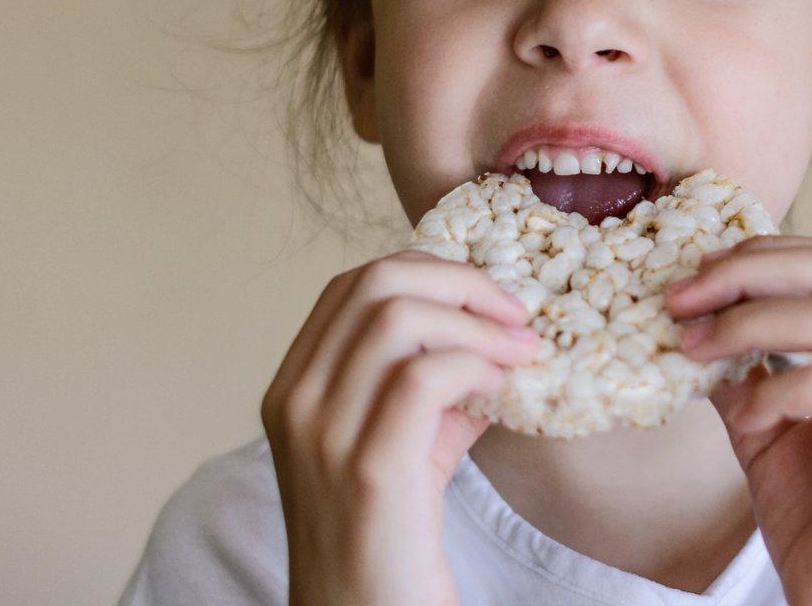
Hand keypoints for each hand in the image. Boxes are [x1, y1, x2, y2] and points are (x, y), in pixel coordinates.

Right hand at [260, 249, 540, 605]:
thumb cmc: (387, 539)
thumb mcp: (402, 445)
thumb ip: (432, 385)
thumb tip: (495, 335)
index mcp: (293, 388)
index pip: (352, 285)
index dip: (428, 272)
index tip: (486, 298)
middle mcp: (297, 402)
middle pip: (374, 284)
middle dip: (459, 282)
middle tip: (515, 313)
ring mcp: (326, 434)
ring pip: (399, 317)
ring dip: (476, 322)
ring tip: (518, 352)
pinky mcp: (371, 468)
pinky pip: (426, 376)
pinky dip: (475, 364)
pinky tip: (500, 387)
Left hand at [665, 236, 811, 605]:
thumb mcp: (769, 428)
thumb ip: (745, 368)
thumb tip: (690, 315)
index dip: (758, 255)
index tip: (692, 278)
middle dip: (743, 273)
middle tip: (680, 299)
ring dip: (745, 323)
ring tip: (693, 349)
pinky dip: (771, 389)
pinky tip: (745, 419)